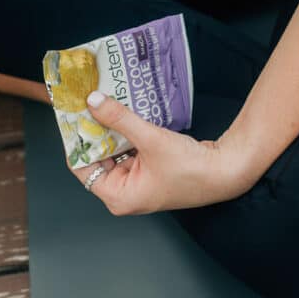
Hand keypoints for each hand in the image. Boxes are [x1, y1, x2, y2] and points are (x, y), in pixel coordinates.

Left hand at [67, 91, 248, 214]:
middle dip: (94, 130)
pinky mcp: (149, 170)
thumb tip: (93, 102)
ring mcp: (138, 181)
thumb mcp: (151, 140)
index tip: (72, 113)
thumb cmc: (192, 170)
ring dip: (111, 128)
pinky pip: (129, 148)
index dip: (77, 138)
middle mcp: (125, 192)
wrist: (227, 171)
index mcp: (118, 196)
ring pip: (114, 149)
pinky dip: (127, 132)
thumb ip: (120, 120)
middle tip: (86, 102)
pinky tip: (124, 111)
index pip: (82, 165)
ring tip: (103, 101)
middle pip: (97, 156)